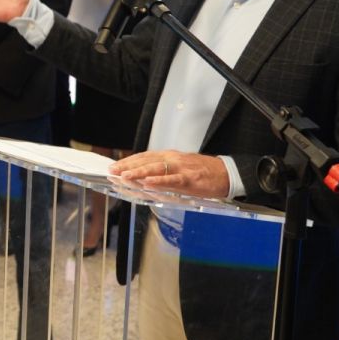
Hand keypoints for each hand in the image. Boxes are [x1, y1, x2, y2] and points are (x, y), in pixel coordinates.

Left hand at [110, 150, 230, 198]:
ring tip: (125, 176)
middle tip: (113, 171)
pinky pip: (172, 180)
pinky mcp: (190, 179)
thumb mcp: (178, 167)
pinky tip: (148, 183)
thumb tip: (140, 179)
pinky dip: (160, 181)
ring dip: (139, 172)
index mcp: (168, 156)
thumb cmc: (200, 172)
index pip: (144, 157)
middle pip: (146, 161)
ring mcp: (181, 168)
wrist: (225, 173)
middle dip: (128, 166)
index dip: (128, 161)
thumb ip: (161, 171)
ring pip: (156, 168)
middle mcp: (172, 159)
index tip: (114, 166)